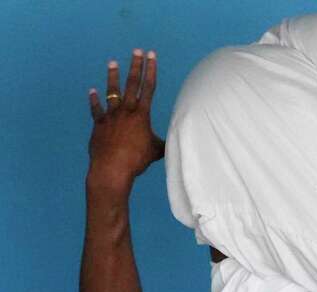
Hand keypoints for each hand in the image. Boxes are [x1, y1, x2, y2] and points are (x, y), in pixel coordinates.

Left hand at [87, 49, 163, 197]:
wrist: (111, 168)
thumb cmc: (137, 160)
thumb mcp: (156, 151)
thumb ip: (163, 143)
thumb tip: (177, 144)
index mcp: (141, 115)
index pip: (148, 87)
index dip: (151, 70)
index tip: (152, 56)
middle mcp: (126, 111)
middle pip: (132, 84)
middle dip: (135, 66)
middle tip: (137, 51)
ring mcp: (111, 116)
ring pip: (112, 92)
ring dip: (113, 77)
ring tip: (113, 63)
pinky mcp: (99, 125)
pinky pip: (97, 110)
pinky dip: (95, 100)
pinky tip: (92, 91)